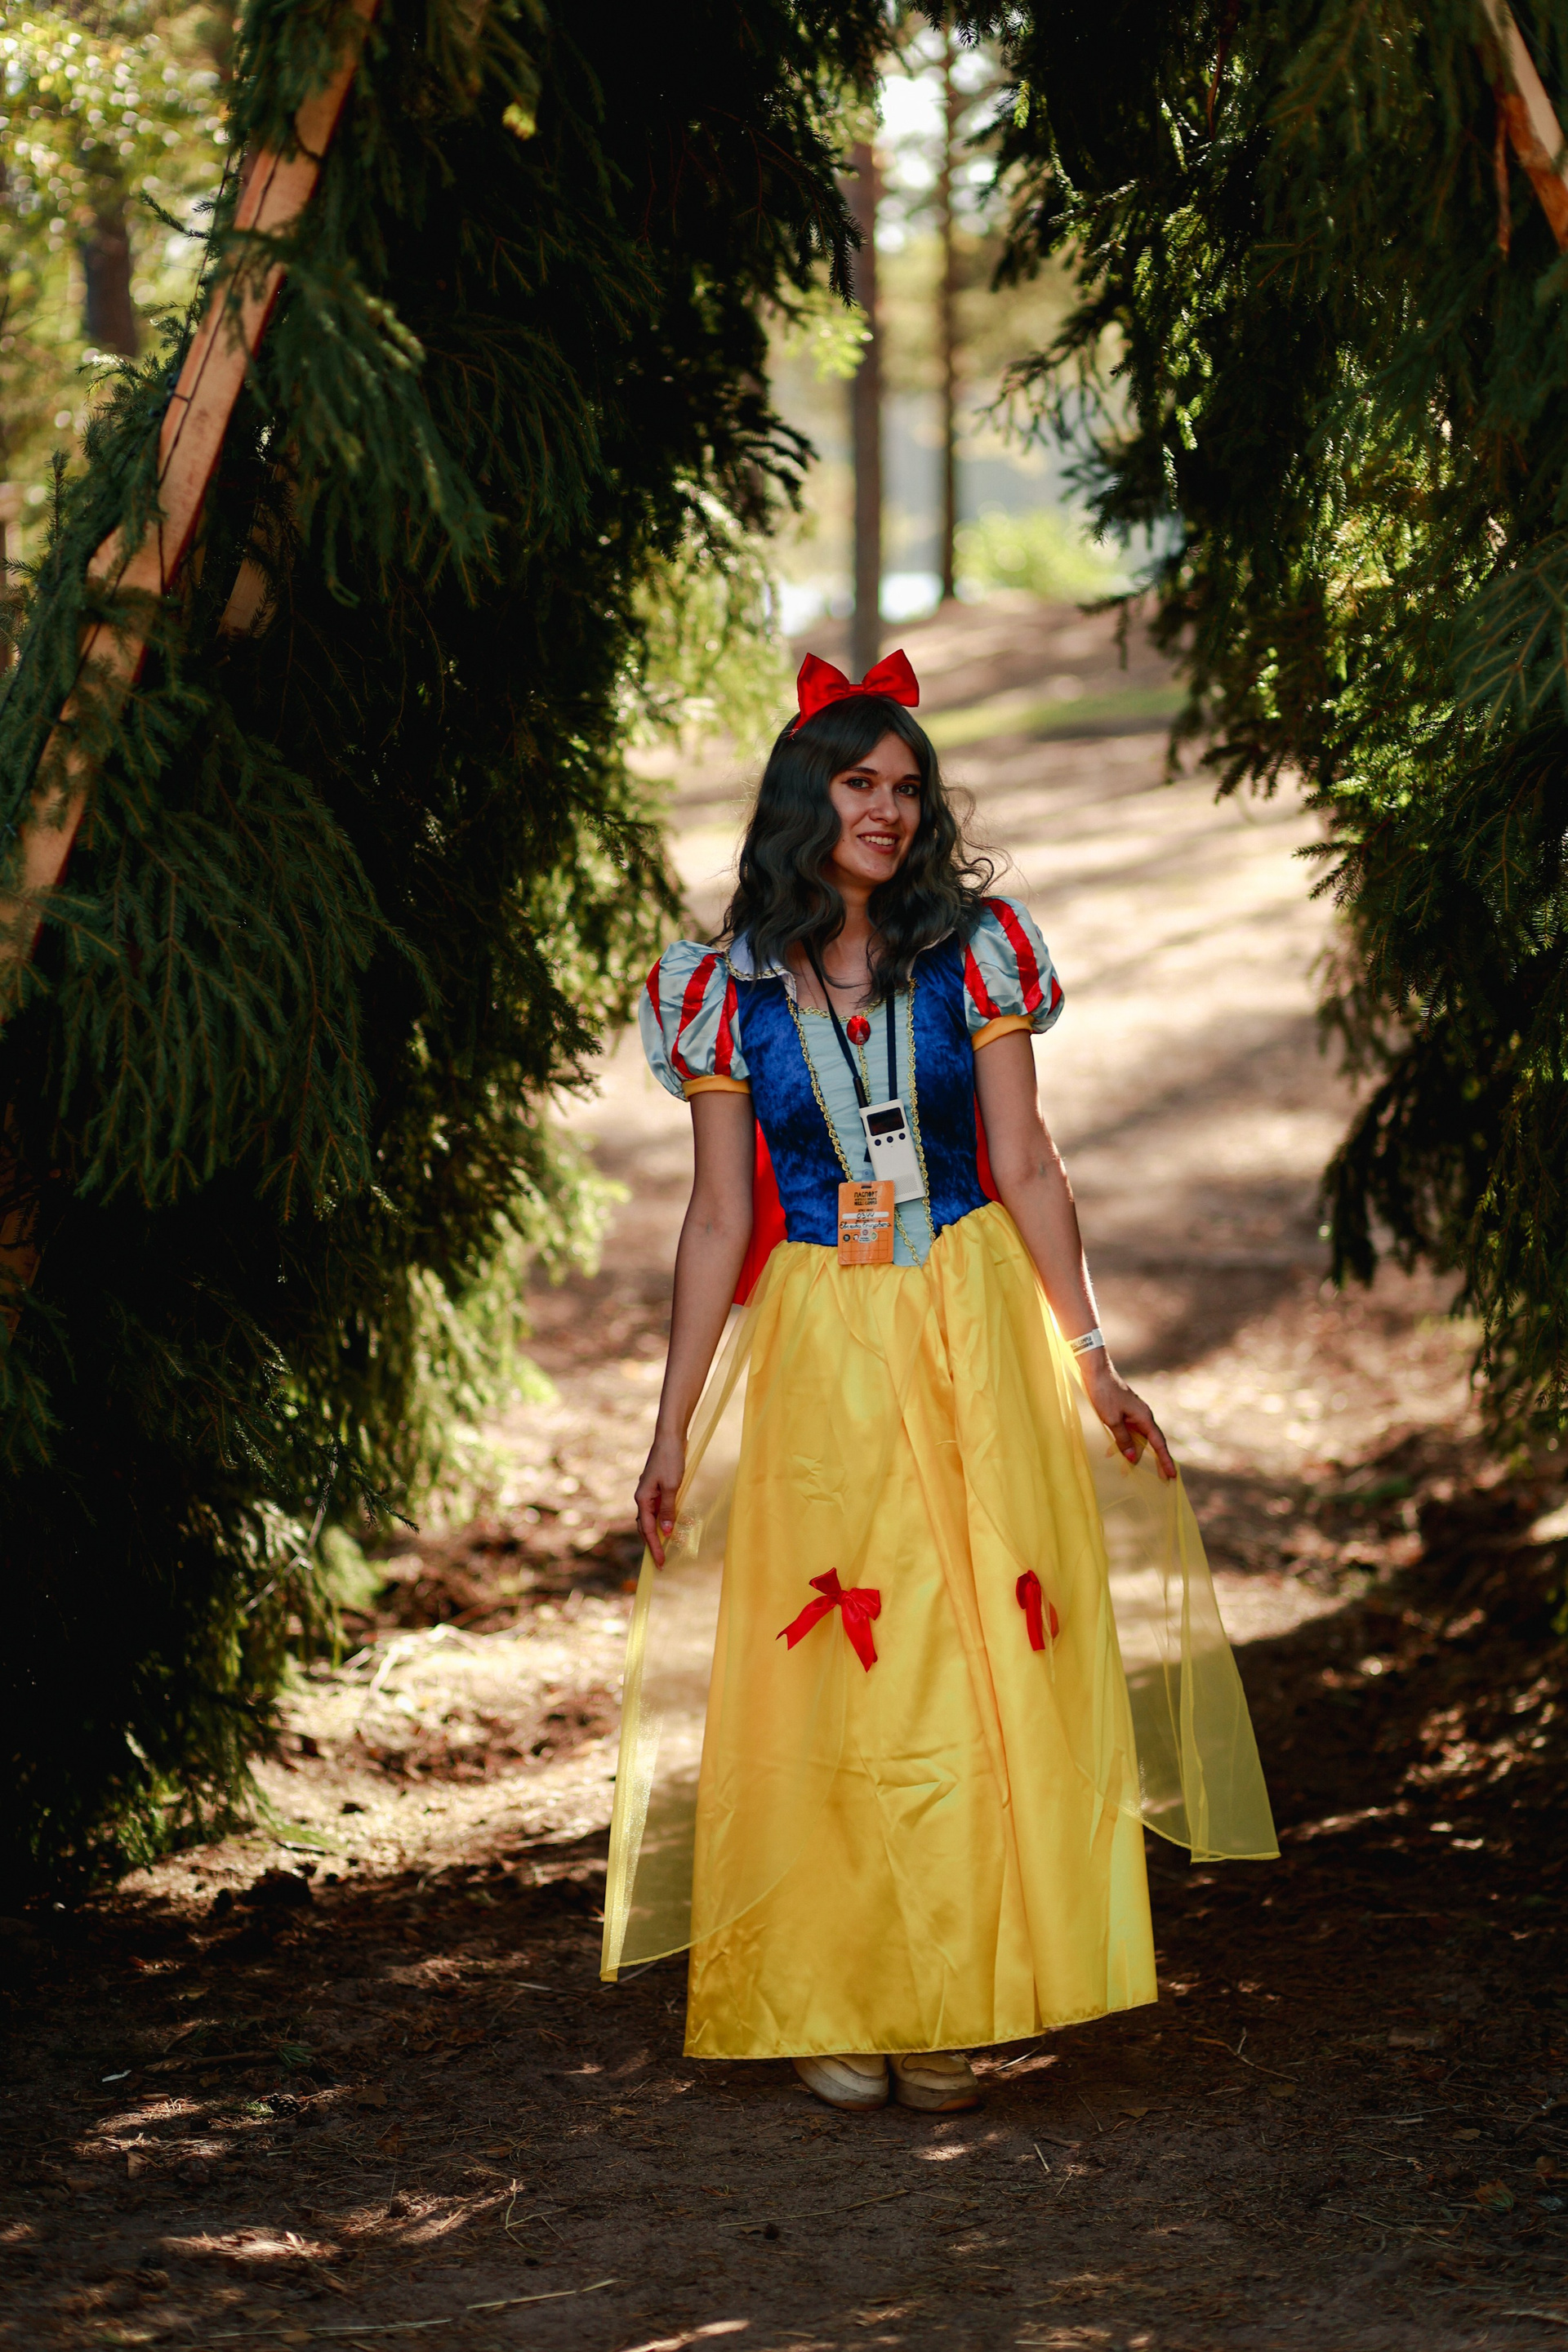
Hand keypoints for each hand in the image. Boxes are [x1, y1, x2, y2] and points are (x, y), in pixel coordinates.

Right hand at [635, 1428, 686, 1566]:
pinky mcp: (657, 1487)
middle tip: (660, 1562)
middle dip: (652, 1545)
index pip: (648, 1530)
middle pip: (646, 1527)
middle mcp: (642, 1497)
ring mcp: (649, 1492)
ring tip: (665, 1548)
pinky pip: (658, 1509)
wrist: (669, 1437)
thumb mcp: (671, 1487)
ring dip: (658, 1534)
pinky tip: (670, 1524)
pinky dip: (663, 1520)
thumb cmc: (670, 1460)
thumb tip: (665, 1532)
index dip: (655, 1548)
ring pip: (651, 1519)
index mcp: (642, 1499)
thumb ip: (668, 1510)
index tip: (660, 1564)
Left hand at [1081, 1360, 1176, 1481]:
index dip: (1165, 1461)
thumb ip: (1123, 1439)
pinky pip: (1127, 1432)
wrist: (1095, 1371)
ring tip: (1124, 1471)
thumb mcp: (1112, 1420)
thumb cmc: (1104, 1394)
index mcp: (1144, 1418)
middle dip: (1152, 1461)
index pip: (1159, 1444)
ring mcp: (1133, 1414)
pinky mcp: (1124, 1411)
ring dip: (1131, 1453)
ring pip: (1136, 1438)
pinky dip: (1122, 1443)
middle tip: (1160, 1480)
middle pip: (1150, 1443)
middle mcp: (1142, 1416)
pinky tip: (1111, 1452)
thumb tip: (1133, 1458)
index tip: (1173, 1475)